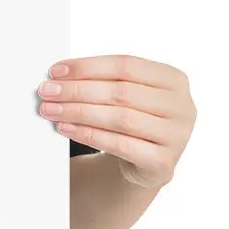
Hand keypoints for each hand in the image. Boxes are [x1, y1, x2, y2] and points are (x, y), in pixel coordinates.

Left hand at [37, 54, 195, 188]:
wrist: (146, 163)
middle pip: (121, 92)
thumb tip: (58, 77)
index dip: (87, 67)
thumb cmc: (132, 120)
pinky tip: (65, 128)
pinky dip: (88, 134)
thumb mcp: (126, 96)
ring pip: (120, 118)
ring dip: (78, 112)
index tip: (55, 71)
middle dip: (77, 90)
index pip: (126, 65)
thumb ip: (102, 82)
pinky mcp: (162, 162)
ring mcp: (176, 135)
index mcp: (173, 79)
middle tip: (46, 91)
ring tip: (50, 110)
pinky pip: (119, 144)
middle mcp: (181, 106)